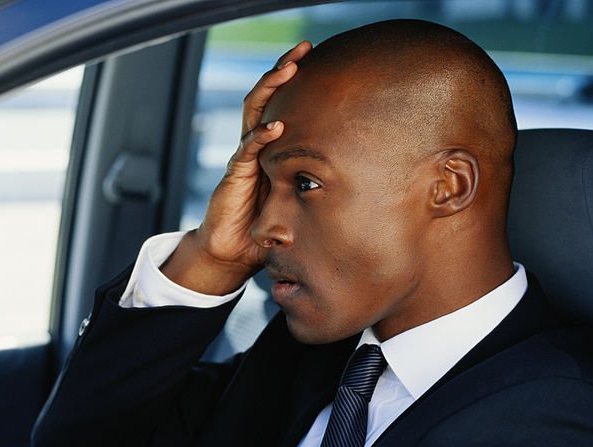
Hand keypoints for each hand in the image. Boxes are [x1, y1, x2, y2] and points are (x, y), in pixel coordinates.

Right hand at [162, 41, 312, 294]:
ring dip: (270, 89)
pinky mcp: (234, 176)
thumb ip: (318, 187)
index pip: (281, 103)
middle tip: (303, 49)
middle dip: (283, 70)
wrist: (232, 252)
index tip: (319, 60)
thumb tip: (360, 183)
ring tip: (288, 71)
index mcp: (269, 149)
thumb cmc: (264, 228)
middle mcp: (254, 146)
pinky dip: (261, 136)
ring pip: (253, 112)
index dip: (295, 82)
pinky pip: (247, 150)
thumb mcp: (299, 201)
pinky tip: (276, 126)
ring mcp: (243, 158)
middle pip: (265, 96)